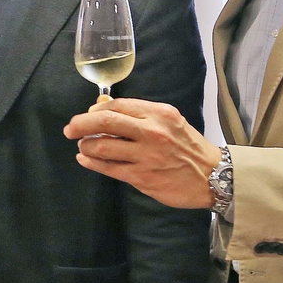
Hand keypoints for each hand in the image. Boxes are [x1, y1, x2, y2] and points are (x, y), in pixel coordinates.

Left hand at [64, 98, 220, 208]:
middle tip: (70, 129)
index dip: (95, 110)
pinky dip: (91, 162)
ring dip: (86, 145)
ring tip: (84, 146)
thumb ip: (139, 114)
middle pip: (104, 121)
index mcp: (158, 113)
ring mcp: (146, 155)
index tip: (87, 115)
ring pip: (102, 146)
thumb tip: (103, 105)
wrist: (213, 176)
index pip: (117, 105)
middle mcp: (152, 131)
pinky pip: (108, 168)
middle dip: (80, 124)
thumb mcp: (169, 121)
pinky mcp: (142, 177)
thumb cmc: (188, 147)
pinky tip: (85, 159)